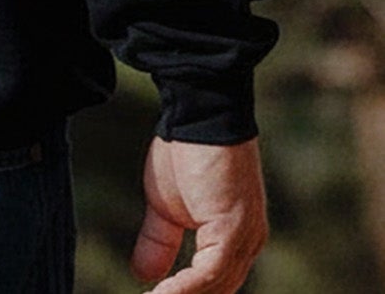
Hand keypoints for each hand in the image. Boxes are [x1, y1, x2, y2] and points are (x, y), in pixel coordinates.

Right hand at [130, 135, 268, 292]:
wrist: (198, 114)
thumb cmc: (184, 152)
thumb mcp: (165, 206)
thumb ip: (159, 242)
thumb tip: (143, 275)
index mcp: (234, 241)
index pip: (214, 286)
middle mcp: (248, 245)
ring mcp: (244, 240)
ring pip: (214, 291)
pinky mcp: (233, 230)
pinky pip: (208, 274)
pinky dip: (181, 290)